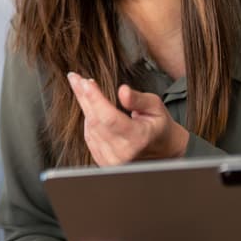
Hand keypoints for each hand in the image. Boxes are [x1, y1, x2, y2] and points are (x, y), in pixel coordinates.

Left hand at [67, 72, 188, 165]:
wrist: (163, 152)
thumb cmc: (159, 127)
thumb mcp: (156, 108)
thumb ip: (138, 99)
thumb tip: (123, 91)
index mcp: (138, 139)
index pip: (109, 118)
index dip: (95, 99)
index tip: (85, 83)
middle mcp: (123, 153)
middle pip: (95, 121)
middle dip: (84, 97)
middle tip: (76, 79)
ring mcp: (112, 161)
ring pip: (90, 128)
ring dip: (85, 106)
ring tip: (84, 89)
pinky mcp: (104, 162)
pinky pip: (89, 137)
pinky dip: (89, 120)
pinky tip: (91, 107)